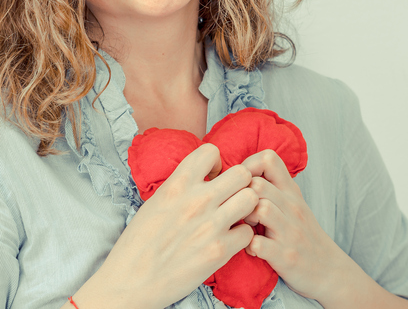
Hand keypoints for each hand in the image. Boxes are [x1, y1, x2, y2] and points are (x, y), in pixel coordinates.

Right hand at [81, 143, 258, 308]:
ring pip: (252, 198)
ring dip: (247, 208)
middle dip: (240, 184)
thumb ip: (182, 186)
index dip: (217, 163)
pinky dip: (241, 237)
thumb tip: (203, 176)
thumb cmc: (138, 244)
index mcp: (177, 185)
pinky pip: (248, 233)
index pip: (211, 151)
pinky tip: (228, 241)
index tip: (213, 178)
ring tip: (234, 218)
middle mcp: (196, 201)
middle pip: (242, 173)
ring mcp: (210, 226)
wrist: (128, 284)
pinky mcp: (219, 251)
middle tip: (231, 198)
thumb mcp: (155, 202)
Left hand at [241, 149, 347, 301]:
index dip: (248, 166)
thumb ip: (273, 188)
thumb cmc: (304, 234)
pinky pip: (257, 244)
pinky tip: (251, 250)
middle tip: (240, 211)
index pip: (269, 158)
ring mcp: (290, 231)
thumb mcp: (294, 204)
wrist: (329, 268)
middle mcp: (293, 207)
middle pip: (257, 184)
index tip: (241, 184)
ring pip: (260, 208)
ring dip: (245, 218)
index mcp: (291, 192)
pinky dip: (248, 247)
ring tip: (246, 228)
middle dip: (241, 196)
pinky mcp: (285, 255)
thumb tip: (242, 174)